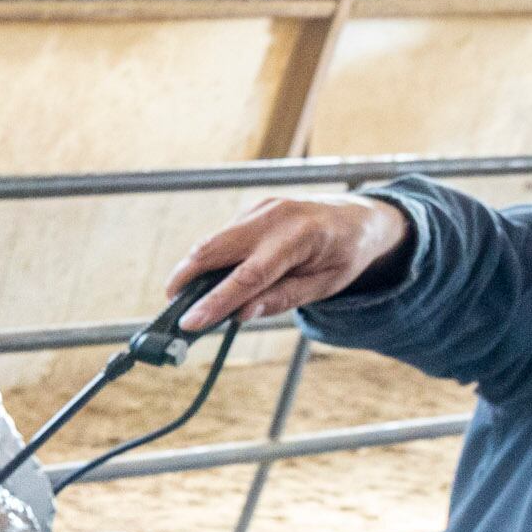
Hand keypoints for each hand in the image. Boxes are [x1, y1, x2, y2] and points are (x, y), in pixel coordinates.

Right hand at [169, 193, 412, 329]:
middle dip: (185, 279)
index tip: (189, 322)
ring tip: (185, 299)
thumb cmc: (344, 255)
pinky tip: (209, 281)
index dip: (215, 301)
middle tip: (171, 308)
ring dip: (191, 271)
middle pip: (215, 248)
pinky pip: (221, 238)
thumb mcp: (324, 286)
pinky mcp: (251, 209)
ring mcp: (261, 208)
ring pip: (211, 242)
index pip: (249, 275)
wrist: (360, 217)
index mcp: (301, 237)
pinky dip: (208, 261)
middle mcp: (276, 216)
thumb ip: (282, 298)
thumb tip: (239, 314)